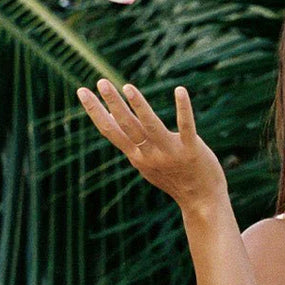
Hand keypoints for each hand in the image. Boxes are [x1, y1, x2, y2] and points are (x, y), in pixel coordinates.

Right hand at [76, 79, 227, 208]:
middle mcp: (151, 155)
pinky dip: (183, 108)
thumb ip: (134, 148)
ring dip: (138, 106)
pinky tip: (180, 90)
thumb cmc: (175, 180)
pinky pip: (186, 126)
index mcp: (138, 158)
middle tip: (101, 82)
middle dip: (113, 104)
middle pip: (127, 126)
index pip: (111, 132)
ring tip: (128, 87)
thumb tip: (116, 127)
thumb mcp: (148, 166)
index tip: (82, 91)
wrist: (203, 203)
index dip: (95, 112)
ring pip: (150, 126)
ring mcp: (171, 153)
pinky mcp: (192, 150)